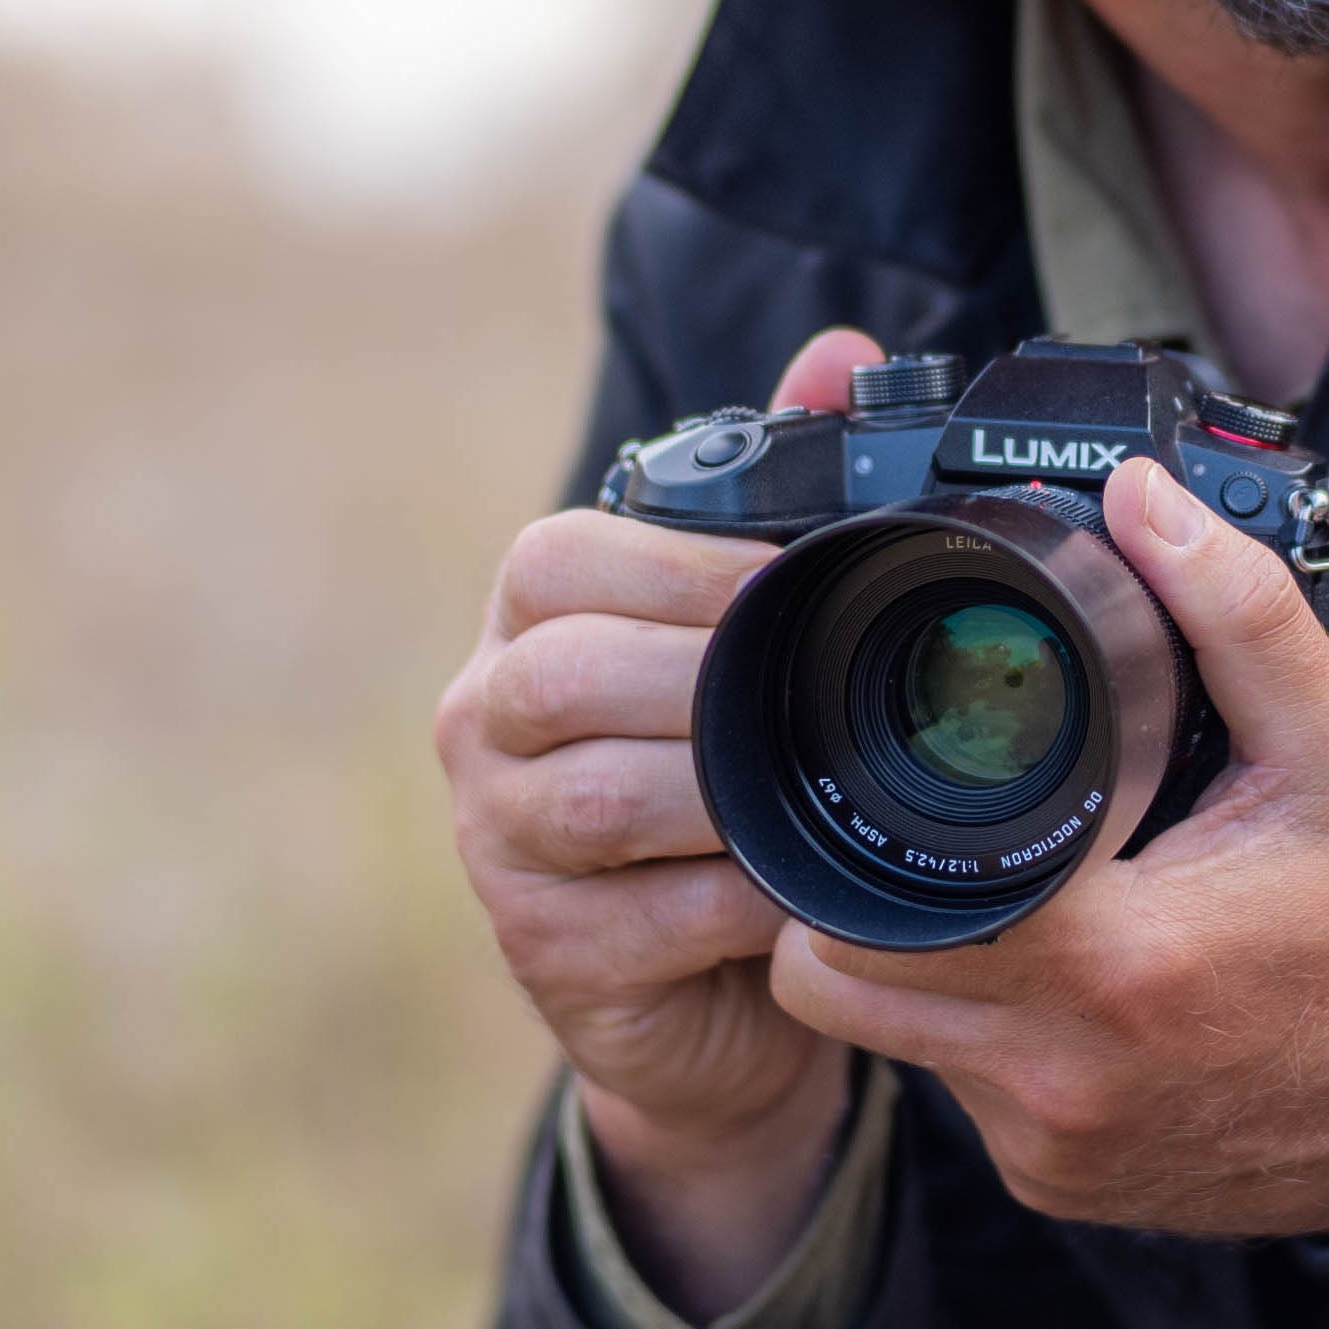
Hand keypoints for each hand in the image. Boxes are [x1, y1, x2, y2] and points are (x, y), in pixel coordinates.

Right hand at [434, 327, 886, 1311]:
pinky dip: (737, 898)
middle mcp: (488, 720)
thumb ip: (788, 483)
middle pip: (563, 676)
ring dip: (723, 795)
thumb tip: (840, 351)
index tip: (794, 584)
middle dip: (705, 680)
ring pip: (593, 797)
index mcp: (536, 620)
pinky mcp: (545, 953)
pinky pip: (639, 917)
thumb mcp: (760, 627)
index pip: (557, 558)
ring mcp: (498, 842)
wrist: (731, 976)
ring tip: (815, 790)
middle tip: (818, 695)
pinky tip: (802, 888)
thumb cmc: (744, 768)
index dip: (680, 569)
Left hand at [764, 452, 1328, 1240]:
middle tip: (958, 832)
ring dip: (925, 966)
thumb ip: (1235, 611)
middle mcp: (1060, 1073)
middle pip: (839, 981)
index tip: (920, 781)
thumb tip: (1140, 500)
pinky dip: (989, 1037)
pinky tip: (1078, 981)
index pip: (869, 904)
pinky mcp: (1063, 1190)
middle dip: (867, 895)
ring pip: (893, 1041)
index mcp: (1112, 958)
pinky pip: (964, 1097)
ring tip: (1029, 898)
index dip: (863, 829)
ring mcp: (1054, 1148)